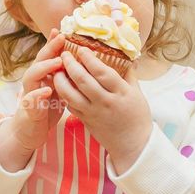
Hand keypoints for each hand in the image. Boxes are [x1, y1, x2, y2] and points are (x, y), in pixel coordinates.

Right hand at [10, 28, 66, 152]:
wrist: (30, 131)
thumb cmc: (46, 109)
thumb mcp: (58, 90)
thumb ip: (64, 77)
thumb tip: (82, 63)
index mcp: (43, 76)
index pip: (48, 56)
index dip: (53, 43)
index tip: (63, 30)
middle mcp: (34, 81)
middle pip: (39, 60)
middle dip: (49, 48)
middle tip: (61, 38)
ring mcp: (29, 93)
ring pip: (32, 76)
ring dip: (44, 67)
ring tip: (57, 62)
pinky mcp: (28, 109)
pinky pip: (30, 100)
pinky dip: (38, 94)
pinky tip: (47, 90)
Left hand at [53, 45, 152, 173]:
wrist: (133, 145)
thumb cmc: (137, 116)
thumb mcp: (137, 93)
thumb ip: (129, 73)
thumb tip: (126, 53)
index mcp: (121, 93)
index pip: (102, 72)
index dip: (90, 59)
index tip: (81, 48)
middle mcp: (105, 102)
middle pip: (83, 81)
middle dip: (71, 64)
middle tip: (64, 54)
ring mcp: (93, 113)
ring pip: (71, 94)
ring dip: (61, 79)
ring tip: (57, 68)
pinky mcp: (85, 120)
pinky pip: (70, 105)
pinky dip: (63, 93)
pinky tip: (60, 84)